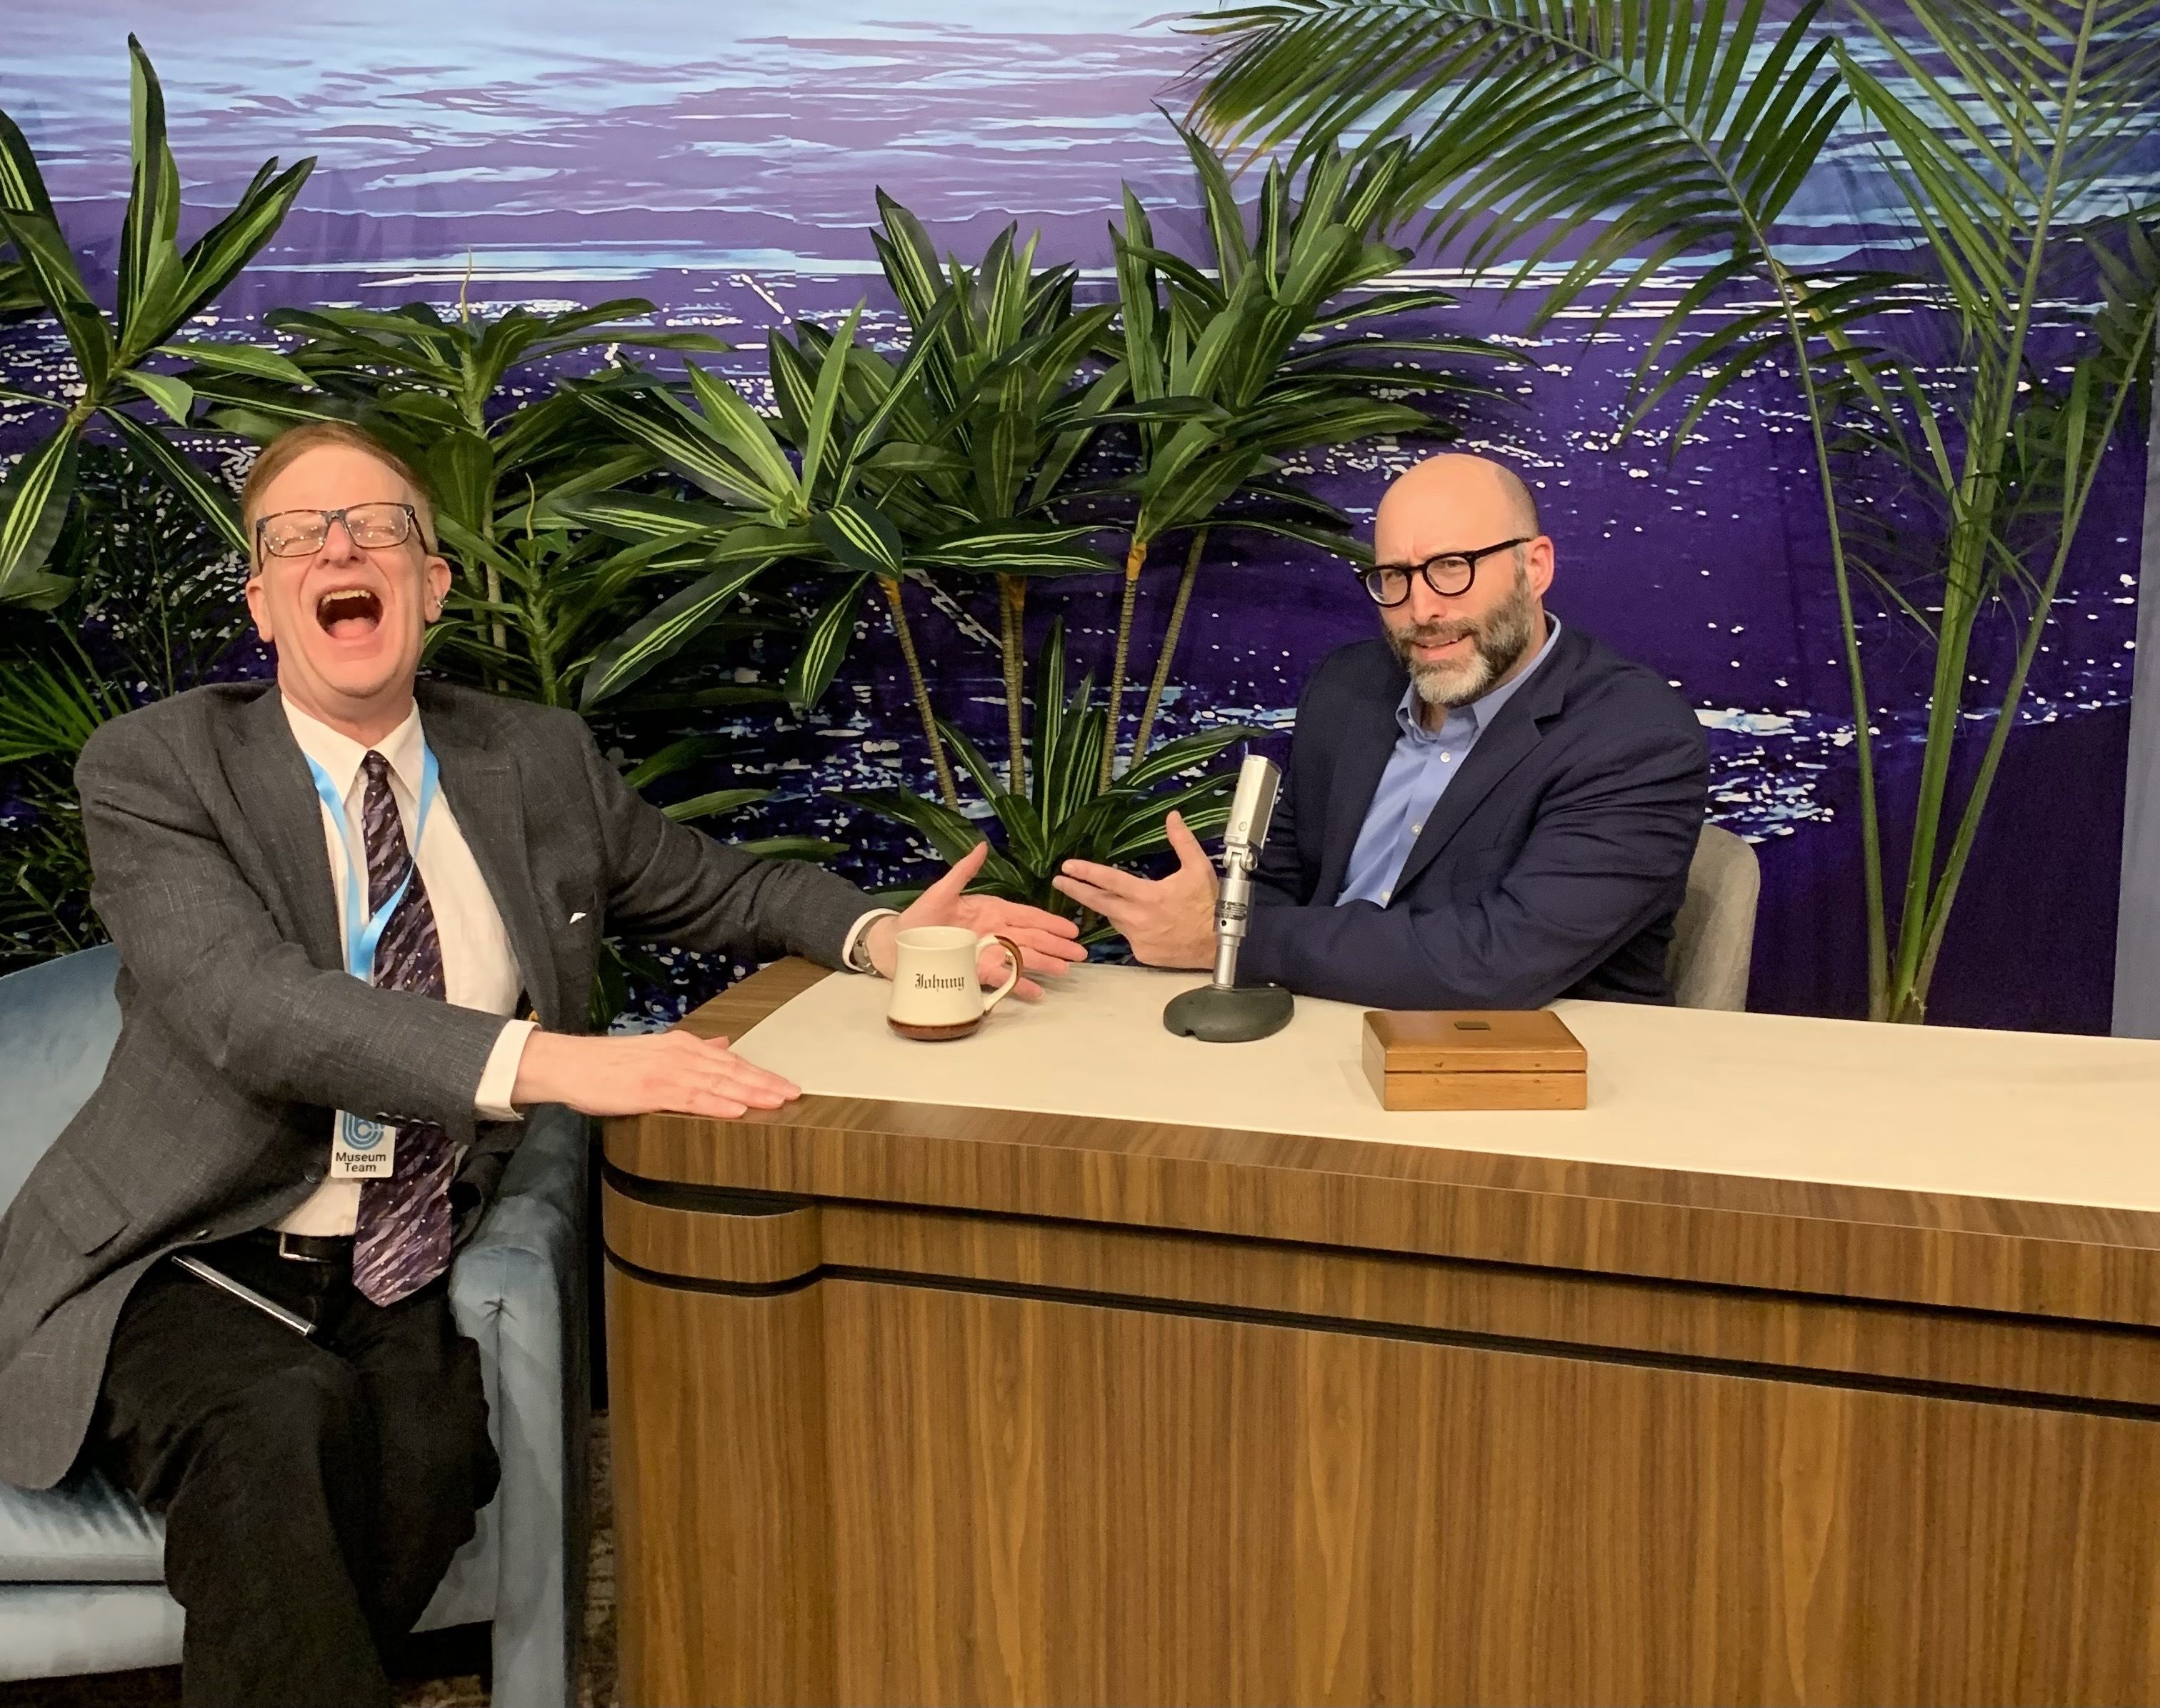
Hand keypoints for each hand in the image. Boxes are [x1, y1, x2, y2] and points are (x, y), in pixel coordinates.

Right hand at [511, 1029, 800, 1119]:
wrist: (572, 1064)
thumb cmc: (610, 1065)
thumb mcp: (657, 1051)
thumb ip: (692, 1051)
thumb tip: (724, 1045)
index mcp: (683, 1046)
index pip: (731, 1061)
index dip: (760, 1073)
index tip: (786, 1084)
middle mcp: (680, 1054)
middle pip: (732, 1070)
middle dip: (765, 1082)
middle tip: (794, 1094)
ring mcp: (667, 1071)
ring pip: (718, 1083)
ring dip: (750, 1093)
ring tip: (777, 1101)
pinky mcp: (651, 1089)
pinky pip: (691, 1097)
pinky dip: (716, 1103)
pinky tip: (736, 1109)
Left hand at [865, 841, 1086, 998]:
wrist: (896, 945)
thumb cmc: (920, 917)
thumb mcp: (943, 891)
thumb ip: (964, 871)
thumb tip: (981, 846)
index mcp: (991, 911)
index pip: (1027, 916)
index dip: (1050, 922)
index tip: (1070, 929)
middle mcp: (995, 934)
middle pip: (1032, 939)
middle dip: (1057, 946)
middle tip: (1080, 954)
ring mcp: (988, 954)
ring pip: (1022, 959)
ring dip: (1044, 965)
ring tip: (1065, 971)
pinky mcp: (976, 972)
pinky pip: (1002, 979)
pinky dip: (1019, 985)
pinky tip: (1037, 992)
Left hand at [1052, 810, 1217, 969]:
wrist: (1219, 944)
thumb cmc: (1209, 905)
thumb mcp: (1198, 868)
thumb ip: (1182, 841)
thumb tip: (1172, 816)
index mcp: (1148, 896)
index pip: (1109, 881)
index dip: (1086, 872)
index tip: (1068, 867)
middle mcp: (1137, 919)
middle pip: (1099, 902)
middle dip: (1076, 890)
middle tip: (1059, 882)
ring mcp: (1138, 938)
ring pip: (1115, 919)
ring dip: (1109, 907)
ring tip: (1105, 897)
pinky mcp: (1141, 953)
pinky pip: (1129, 936)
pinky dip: (1131, 927)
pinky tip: (1143, 922)